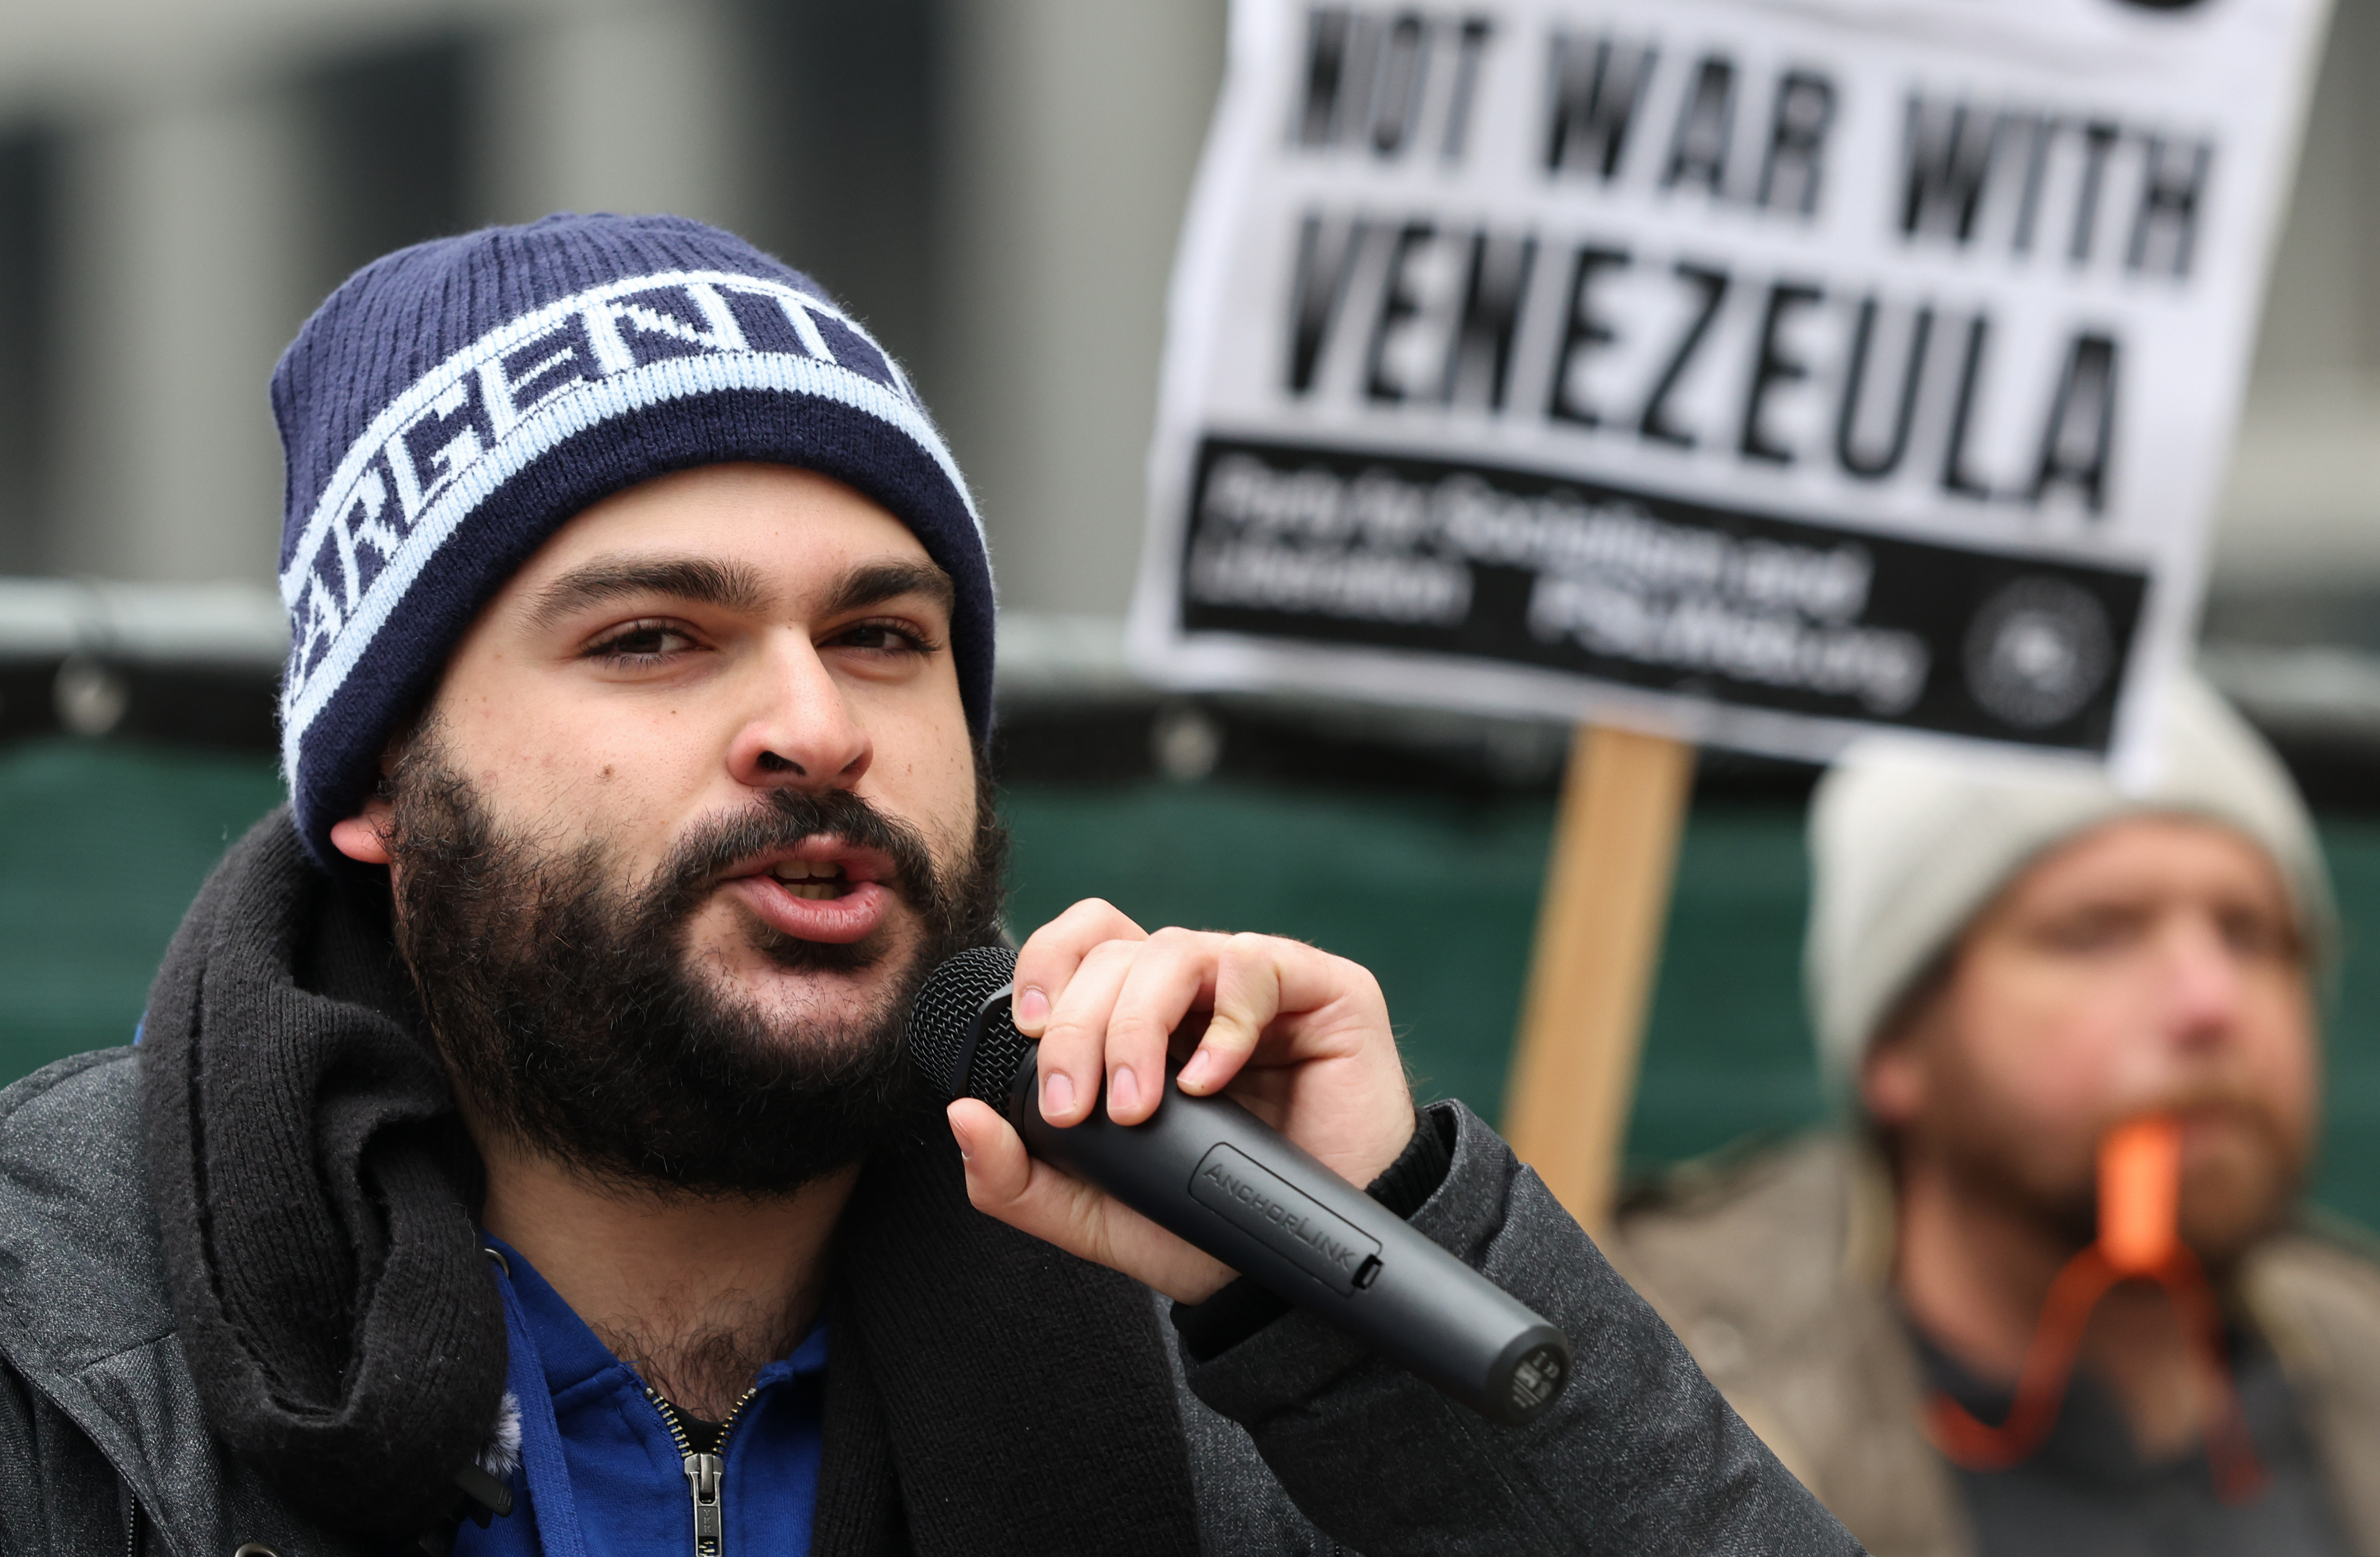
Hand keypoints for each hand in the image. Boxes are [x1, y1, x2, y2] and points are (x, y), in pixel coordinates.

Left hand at [944, 899, 1416, 1303]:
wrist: (1309, 1269)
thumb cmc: (1213, 1227)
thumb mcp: (1095, 1215)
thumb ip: (1018, 1178)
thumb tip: (961, 1115)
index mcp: (1139, 1020)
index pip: (1082, 945)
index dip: (1045, 966)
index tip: (1030, 1034)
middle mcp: (1193, 991)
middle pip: (1113, 951)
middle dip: (1081, 1027)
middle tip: (1081, 1105)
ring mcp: (1255, 986)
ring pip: (1173, 950)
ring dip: (1137, 1026)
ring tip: (1138, 1106)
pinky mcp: (1321, 992)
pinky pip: (1256, 969)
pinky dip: (1223, 1024)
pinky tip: (1210, 1082)